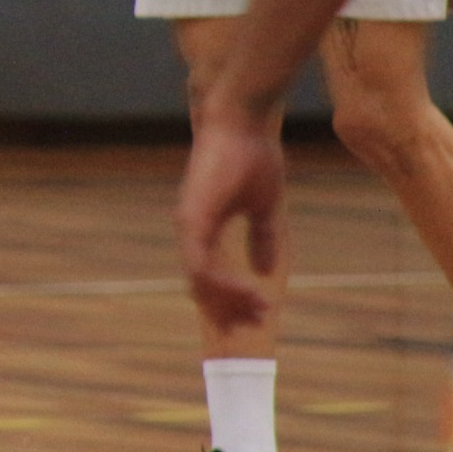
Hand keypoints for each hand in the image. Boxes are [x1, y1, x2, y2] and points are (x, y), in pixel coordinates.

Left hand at [176, 107, 285, 331]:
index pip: (209, 276)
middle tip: (253, 327)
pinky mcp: (193, 218)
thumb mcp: (262, 207)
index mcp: (203, 228)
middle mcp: (190, 230)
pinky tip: (248, 294)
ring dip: (230, 300)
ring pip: (200, 280)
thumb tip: (264, 269)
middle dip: (227, 310)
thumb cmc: (251, 157)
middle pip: (201, 285)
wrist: (241, 124)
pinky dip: (223, 283)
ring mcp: (188, 224)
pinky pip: (201, 264)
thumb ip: (262, 238)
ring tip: (260, 311)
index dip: (229, 299)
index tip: (256, 317)